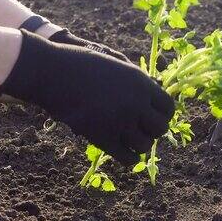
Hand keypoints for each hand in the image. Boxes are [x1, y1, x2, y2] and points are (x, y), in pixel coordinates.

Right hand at [0, 30, 173, 164]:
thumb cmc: (82, 63)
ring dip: (141, 144)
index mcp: (141, 84)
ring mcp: (120, 122)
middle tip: (142, 129)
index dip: (163, 114)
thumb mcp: (117, 64)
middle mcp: (135, 104)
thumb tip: (155, 93)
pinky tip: (124, 151)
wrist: (53, 73)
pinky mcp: (103, 138)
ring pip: (146, 145)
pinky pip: (128, 157)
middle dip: (153, 130)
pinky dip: (130, 157)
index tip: (153, 116)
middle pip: (160, 128)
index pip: (168, 107)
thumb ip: (137, 81)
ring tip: (130, 138)